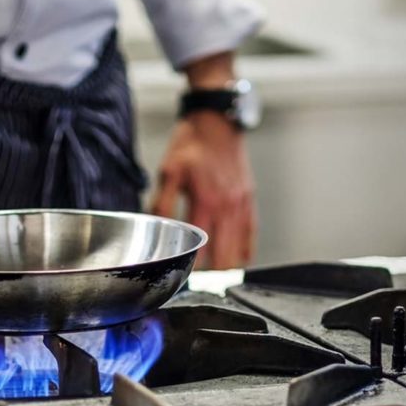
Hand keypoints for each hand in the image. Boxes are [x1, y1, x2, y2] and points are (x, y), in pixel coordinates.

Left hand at [152, 112, 255, 268]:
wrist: (216, 122)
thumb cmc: (191, 144)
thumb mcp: (169, 171)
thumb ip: (162, 202)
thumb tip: (154, 226)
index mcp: (206, 201)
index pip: (201, 246)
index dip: (193, 266)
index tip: (184, 277)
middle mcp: (227, 206)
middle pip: (225, 255)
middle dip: (213, 274)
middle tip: (200, 283)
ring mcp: (241, 204)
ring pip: (240, 247)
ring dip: (229, 264)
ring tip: (216, 278)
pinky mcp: (249, 198)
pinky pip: (251, 232)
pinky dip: (244, 248)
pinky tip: (238, 258)